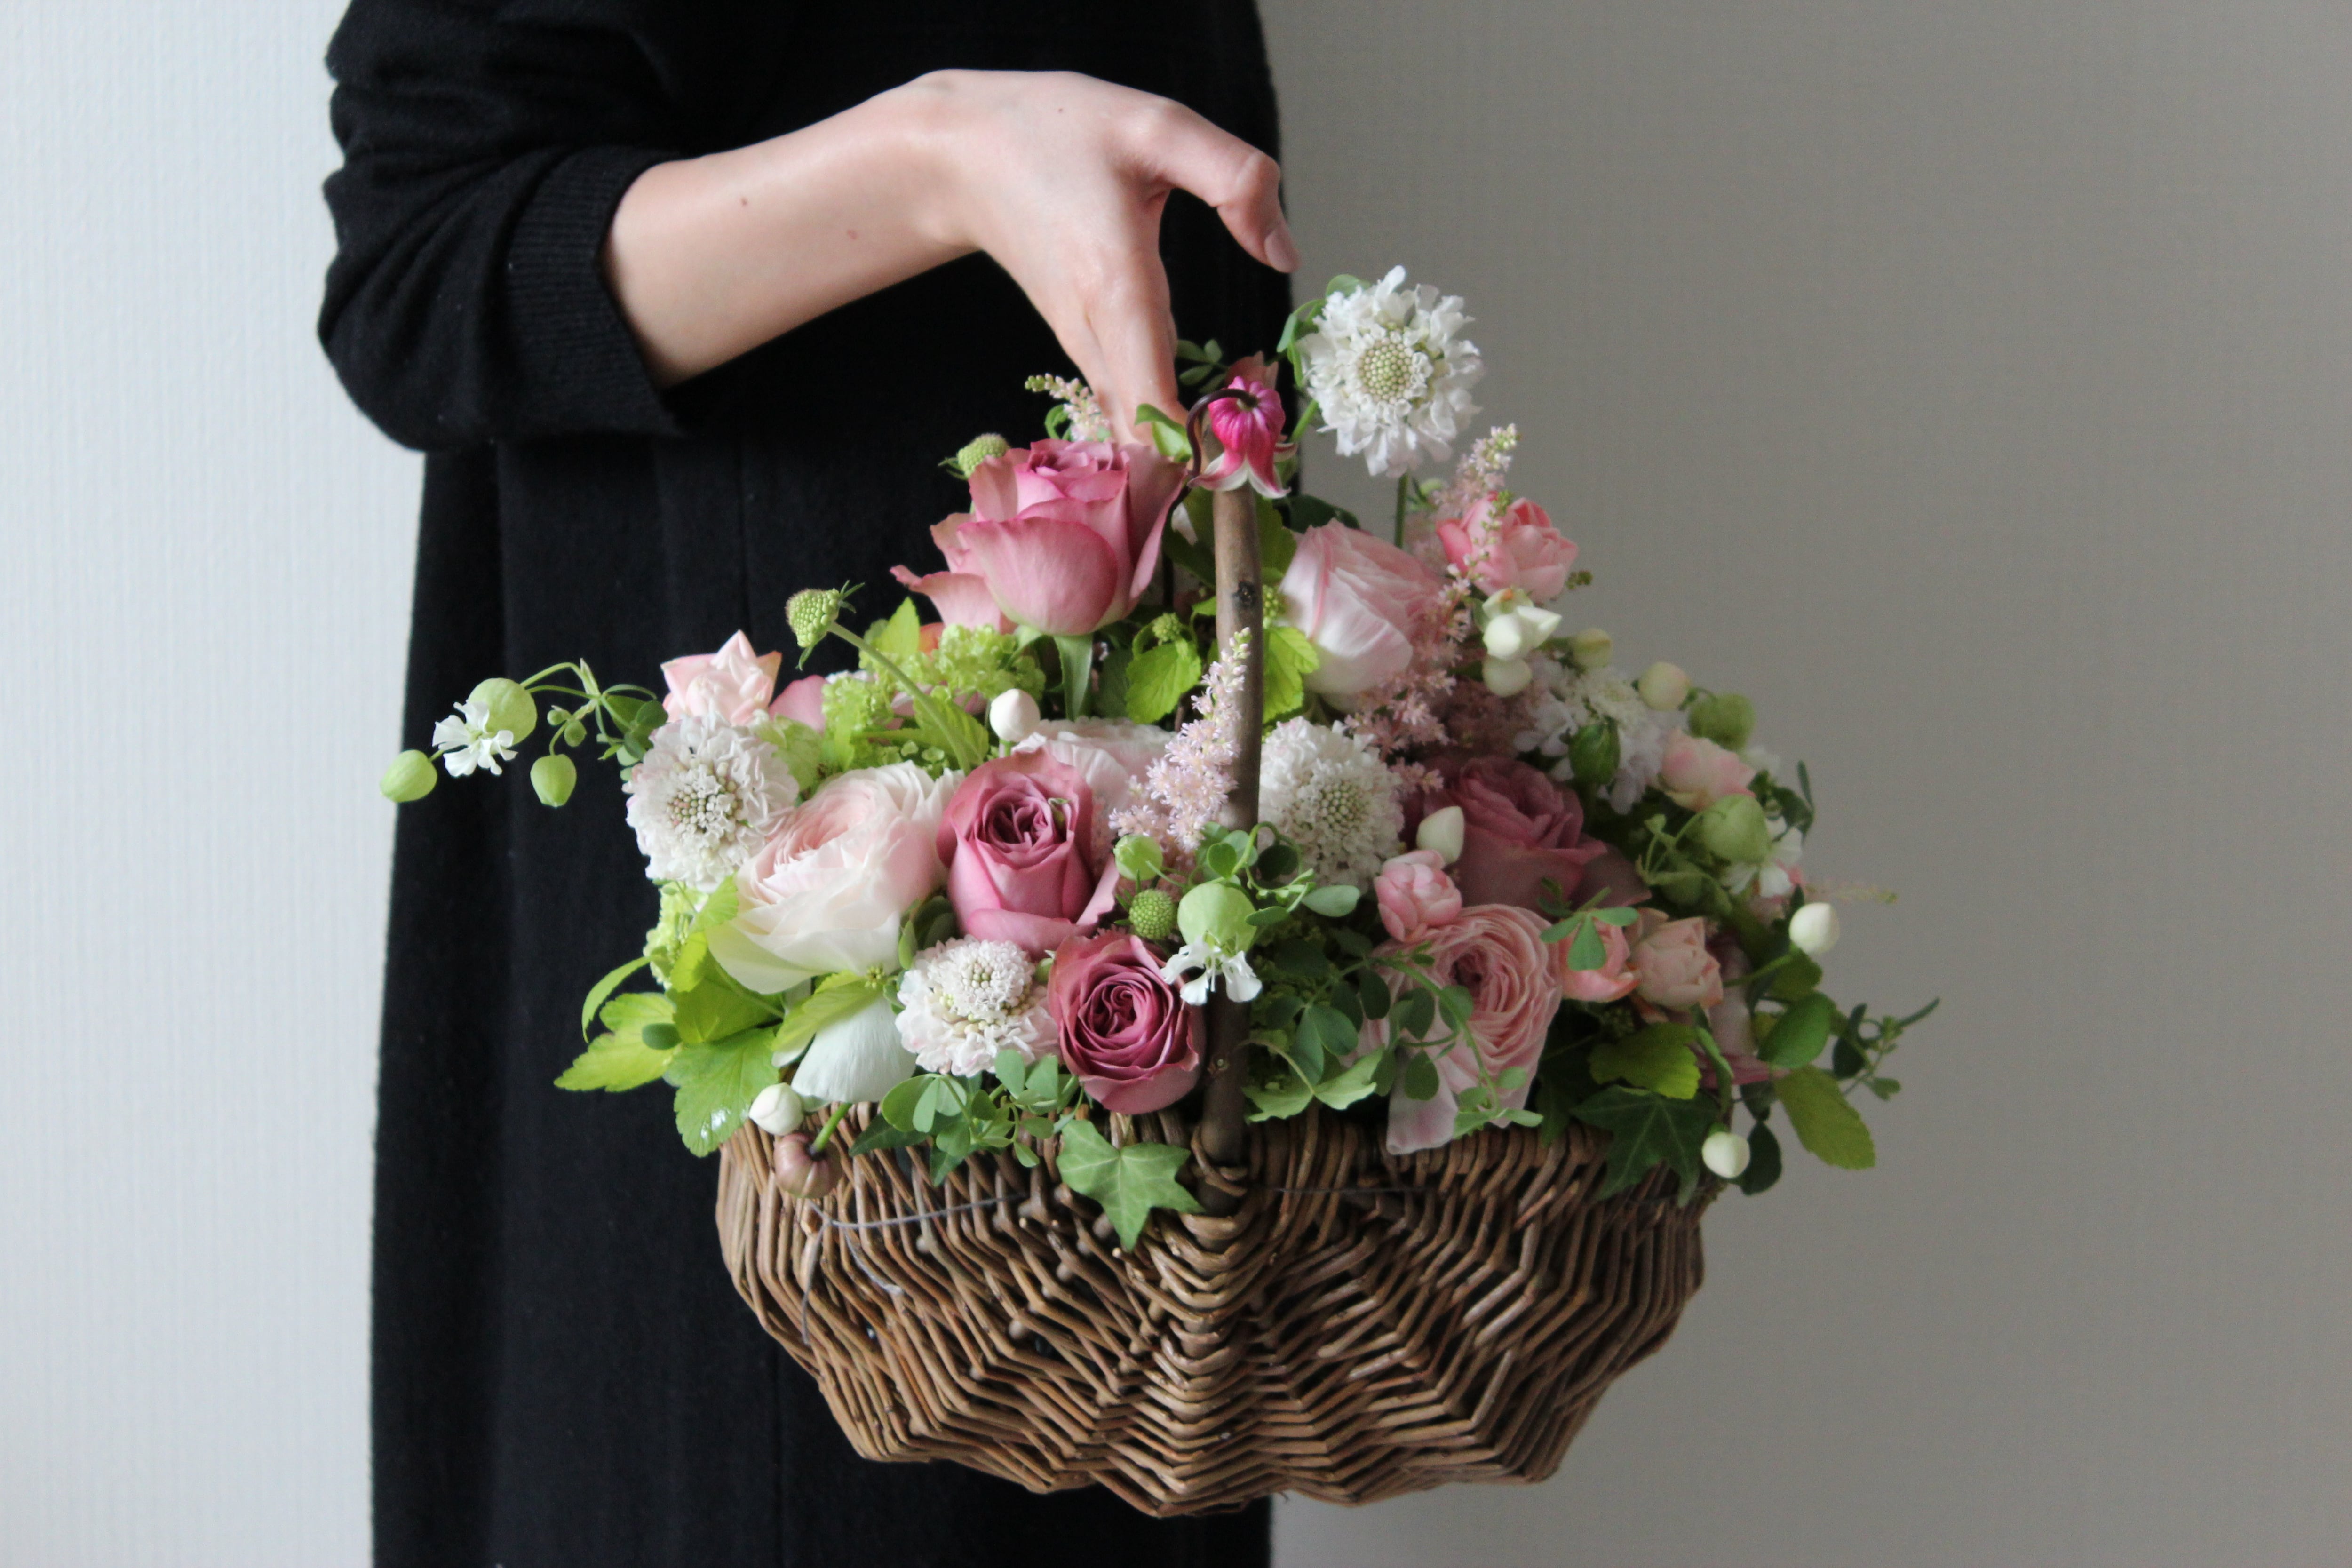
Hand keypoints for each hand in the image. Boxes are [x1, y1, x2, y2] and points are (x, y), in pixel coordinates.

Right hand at [603, 70, 1295, 436]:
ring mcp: (1086, 347)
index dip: (1191, 458)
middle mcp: (1099, 335)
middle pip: (1144, 440)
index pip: (1153, 406)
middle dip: (1197, 476)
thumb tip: (1285, 252)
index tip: (1233, 487)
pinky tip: (1190, 452)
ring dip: (1178, 462)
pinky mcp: (1085, 347)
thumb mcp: (1158, 127)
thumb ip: (1235, 180)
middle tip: (1249, 504)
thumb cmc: (1057, 132)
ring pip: (1133, 432)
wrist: (962, 155)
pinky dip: (1155, 434)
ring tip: (1229, 491)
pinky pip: (1124, 409)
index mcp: (1119, 288)